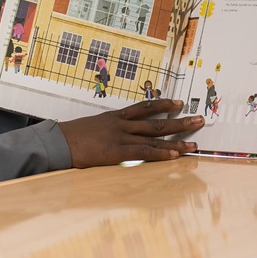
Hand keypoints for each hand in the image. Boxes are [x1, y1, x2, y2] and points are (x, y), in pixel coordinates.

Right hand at [59, 98, 204, 167]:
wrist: (56, 142)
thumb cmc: (70, 137)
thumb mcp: (91, 128)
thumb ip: (107, 129)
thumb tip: (117, 135)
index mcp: (116, 117)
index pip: (145, 107)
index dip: (164, 104)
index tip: (180, 103)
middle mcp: (122, 124)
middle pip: (157, 121)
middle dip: (180, 120)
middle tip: (200, 120)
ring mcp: (121, 137)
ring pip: (155, 136)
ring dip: (177, 139)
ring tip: (196, 142)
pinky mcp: (117, 151)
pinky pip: (144, 152)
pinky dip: (161, 154)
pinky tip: (176, 155)